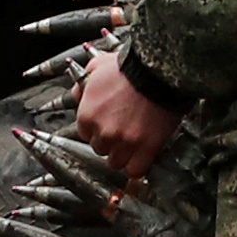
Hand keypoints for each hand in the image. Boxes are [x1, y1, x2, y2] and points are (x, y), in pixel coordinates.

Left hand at [71, 41, 182, 193]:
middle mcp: (103, 132)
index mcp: (87, 115)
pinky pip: (136, 170)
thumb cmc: (129, 66)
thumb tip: (78, 94)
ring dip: (122, 155)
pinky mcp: (147, 148)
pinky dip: (137, 167)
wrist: (158, 70)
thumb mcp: (97, 67)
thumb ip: (83, 85)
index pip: (85, 133)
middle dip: (110, 141)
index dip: (97, 128)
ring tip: (131, 144)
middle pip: (100, 149)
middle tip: (121, 130)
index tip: (106, 123)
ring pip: (117, 162)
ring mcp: (125, 142)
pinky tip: (140, 158)